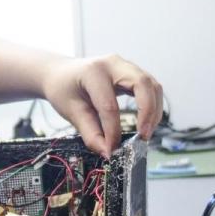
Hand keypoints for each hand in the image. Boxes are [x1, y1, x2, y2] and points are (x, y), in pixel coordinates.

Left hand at [39, 54, 163, 155]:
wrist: (60, 73)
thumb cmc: (63, 89)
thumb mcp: (71, 112)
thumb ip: (90, 134)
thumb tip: (107, 152)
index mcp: (93, 72)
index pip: (109, 105)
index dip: (113, 131)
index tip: (112, 149)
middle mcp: (113, 63)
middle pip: (142, 84)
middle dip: (147, 112)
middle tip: (143, 136)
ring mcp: (125, 65)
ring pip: (152, 85)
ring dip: (154, 110)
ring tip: (146, 132)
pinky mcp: (132, 73)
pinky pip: (150, 87)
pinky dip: (152, 105)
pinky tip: (146, 121)